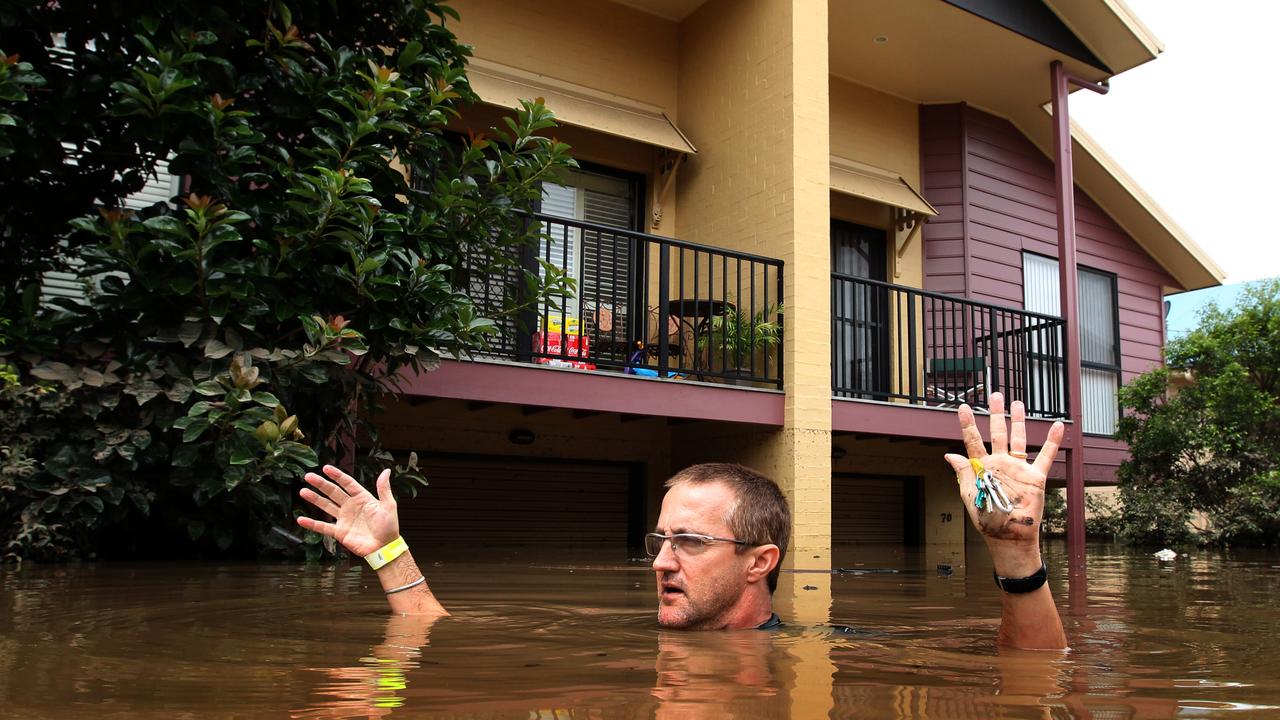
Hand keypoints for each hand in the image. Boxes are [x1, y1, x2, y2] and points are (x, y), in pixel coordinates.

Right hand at [297, 465, 399, 557]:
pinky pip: (323, 527)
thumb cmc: (389, 527)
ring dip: (315, 499)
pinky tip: (301, 519)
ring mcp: (344, 519)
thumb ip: (384, 488)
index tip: (326, 468)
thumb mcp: (388, 505)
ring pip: (326, 506)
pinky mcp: (340, 532)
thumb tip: (386, 471)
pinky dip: (312, 524)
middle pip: (333, 492)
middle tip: (308, 476)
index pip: (347, 483)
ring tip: (303, 491)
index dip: (337, 475)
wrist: (384, 548)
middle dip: (321, 484)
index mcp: (362, 498)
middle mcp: (351, 506)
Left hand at [944, 393, 1063, 547]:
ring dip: (1019, 421)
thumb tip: (948, 454)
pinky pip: (1046, 455)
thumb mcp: (970, 493)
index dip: (968, 424)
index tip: (964, 407)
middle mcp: (1000, 463)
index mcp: (982, 466)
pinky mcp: (1035, 476)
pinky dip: (1052, 441)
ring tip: (1018, 404)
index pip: (973, 440)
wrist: (1008, 535)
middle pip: (998, 433)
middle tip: (995, 395)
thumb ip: (963, 472)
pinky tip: (1057, 425)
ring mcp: (1018, 468)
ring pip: (1019, 439)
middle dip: (996, 414)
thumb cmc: (986, 518)